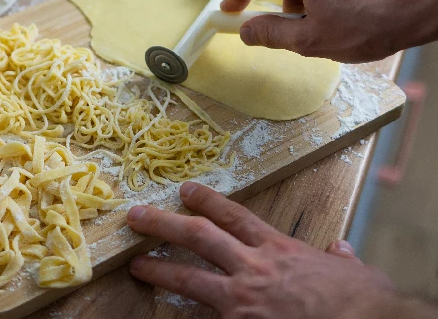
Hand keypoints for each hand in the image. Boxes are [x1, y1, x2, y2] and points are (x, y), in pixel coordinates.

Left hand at [127, 182, 403, 318]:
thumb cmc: (360, 302)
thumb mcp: (352, 273)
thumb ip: (338, 259)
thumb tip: (340, 251)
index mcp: (277, 248)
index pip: (233, 215)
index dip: (207, 200)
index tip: (185, 191)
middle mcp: (253, 267)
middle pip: (200, 237)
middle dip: (165, 224)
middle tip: (137, 216)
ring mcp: (243, 300)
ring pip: (192, 278)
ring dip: (161, 270)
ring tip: (136, 266)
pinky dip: (186, 316)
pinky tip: (167, 313)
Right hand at [221, 0, 437, 62]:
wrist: (430, 4)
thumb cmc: (371, 21)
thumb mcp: (312, 38)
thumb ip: (271, 34)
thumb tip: (245, 31)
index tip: (234, 11)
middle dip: (289, 7)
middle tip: (310, 31)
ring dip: (312, 3)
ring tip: (339, 24)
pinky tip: (354, 11)